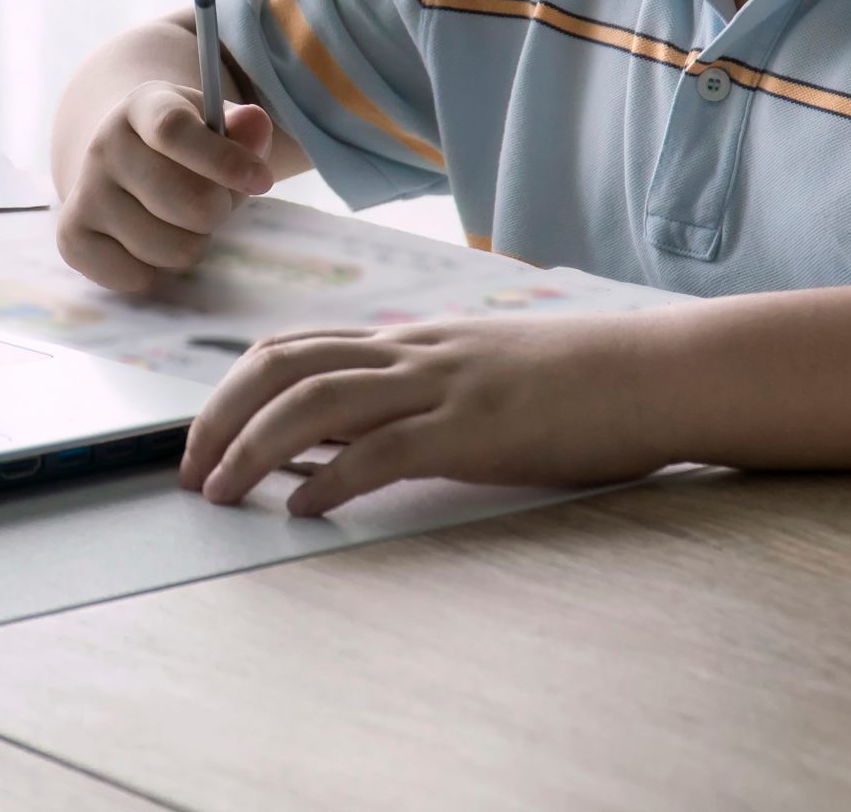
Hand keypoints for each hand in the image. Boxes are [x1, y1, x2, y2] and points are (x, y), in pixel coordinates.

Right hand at [56, 83, 277, 293]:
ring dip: (189, 244)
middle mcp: (104, 145)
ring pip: (167, 248)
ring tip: (180, 223)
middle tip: (213, 204)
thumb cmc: (187, 150)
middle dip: (216, 212)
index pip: (173, 130)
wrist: (124, 164)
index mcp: (142, 106)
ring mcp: (83, 191)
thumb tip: (255, 124)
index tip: (262, 181)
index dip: (223, 160)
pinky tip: (149, 243)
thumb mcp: (216, 128)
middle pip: (182, 199)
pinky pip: (134, 277)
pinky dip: (154, 272)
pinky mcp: (71, 236)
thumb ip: (243, 130)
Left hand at [177, 314, 675, 515]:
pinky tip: (303, 508)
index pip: (299, 347)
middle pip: (285, 365)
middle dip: (223, 414)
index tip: (206, 433)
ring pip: (317, 401)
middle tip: (191, 468)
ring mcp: (443, 386)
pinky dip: (331, 478)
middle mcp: (415, 354)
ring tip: (223, 491)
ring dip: (256, 447)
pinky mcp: (476, 429)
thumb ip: (425, 394)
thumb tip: (362, 434)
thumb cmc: (585, 383)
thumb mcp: (488, 375)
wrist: (659, 371)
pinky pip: (384, 450)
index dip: (239, 388)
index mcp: (415, 343)